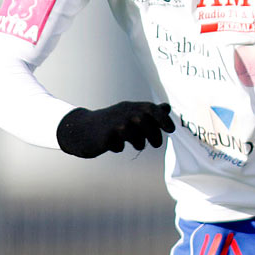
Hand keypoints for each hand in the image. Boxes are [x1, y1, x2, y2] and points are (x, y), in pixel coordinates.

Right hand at [56, 101, 174, 157]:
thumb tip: (168, 107)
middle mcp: (122, 113)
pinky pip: (117, 144)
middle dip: (153, 134)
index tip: (172, 130)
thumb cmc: (111, 123)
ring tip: (138, 145)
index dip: (163, 118)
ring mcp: (113, 124)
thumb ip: (149, 112)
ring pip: (132, 133)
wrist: (82, 129)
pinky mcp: (104, 136)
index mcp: (131, 107)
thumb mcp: (130, 114)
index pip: (151, 108)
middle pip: (144, 121)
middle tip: (155, 144)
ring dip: (139, 142)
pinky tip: (117, 146)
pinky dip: (119, 147)